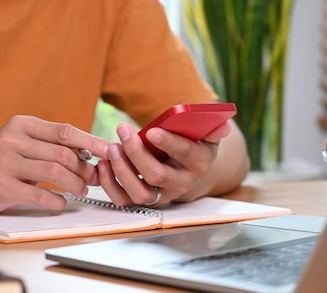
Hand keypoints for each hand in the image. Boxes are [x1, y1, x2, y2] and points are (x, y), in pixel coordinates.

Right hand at [0, 115, 109, 212]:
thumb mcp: (20, 142)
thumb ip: (50, 144)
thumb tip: (90, 152)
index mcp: (21, 124)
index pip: (64, 131)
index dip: (91, 142)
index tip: (110, 150)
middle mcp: (12, 140)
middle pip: (62, 153)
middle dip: (85, 168)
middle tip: (96, 178)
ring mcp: (4, 163)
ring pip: (54, 172)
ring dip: (75, 184)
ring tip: (82, 190)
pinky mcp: (0, 187)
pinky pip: (39, 194)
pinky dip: (56, 200)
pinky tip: (61, 201)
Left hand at [96, 121, 231, 206]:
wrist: (190, 172)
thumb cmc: (194, 146)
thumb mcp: (206, 135)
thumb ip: (212, 128)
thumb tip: (222, 125)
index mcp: (198, 163)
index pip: (185, 155)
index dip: (169, 143)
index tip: (152, 131)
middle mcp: (180, 184)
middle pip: (157, 175)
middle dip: (137, 153)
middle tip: (123, 131)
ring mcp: (161, 195)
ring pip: (140, 193)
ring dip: (122, 171)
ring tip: (111, 148)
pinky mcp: (143, 201)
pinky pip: (123, 200)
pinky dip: (109, 184)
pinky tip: (104, 163)